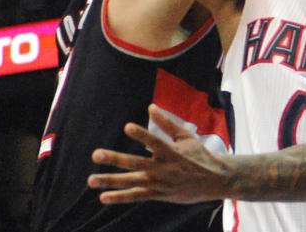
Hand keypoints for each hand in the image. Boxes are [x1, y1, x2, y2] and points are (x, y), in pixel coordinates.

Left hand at [87, 104, 231, 203]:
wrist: (213, 181)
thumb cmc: (198, 154)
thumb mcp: (186, 136)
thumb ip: (167, 123)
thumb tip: (150, 107)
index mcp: (171, 151)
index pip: (154, 141)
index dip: (141, 135)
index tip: (127, 127)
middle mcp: (163, 168)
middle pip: (136, 164)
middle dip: (115, 160)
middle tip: (96, 154)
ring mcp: (159, 183)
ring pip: (131, 183)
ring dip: (110, 181)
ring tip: (91, 180)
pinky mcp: (158, 195)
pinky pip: (136, 197)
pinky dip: (120, 198)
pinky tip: (104, 197)